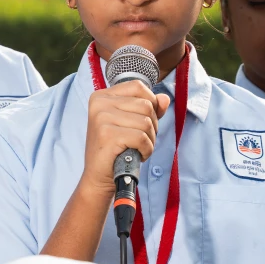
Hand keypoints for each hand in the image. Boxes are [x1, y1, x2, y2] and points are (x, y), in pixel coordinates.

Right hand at [80, 80, 169, 196]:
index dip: (151, 104)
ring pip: (146, 122)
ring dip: (150, 139)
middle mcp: (99, 103)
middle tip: (140, 140)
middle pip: (146, 105)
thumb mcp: (131, 124)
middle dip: (152, 125)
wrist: (99, 177)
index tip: (144, 121)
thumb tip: (165, 99)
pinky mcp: (107, 134)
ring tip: (138, 148)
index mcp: (102, 96)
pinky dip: (146, 149)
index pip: (138, 87)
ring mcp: (101, 118)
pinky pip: (142, 137)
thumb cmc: (116, 149)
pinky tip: (137, 155)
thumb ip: (149, 109)